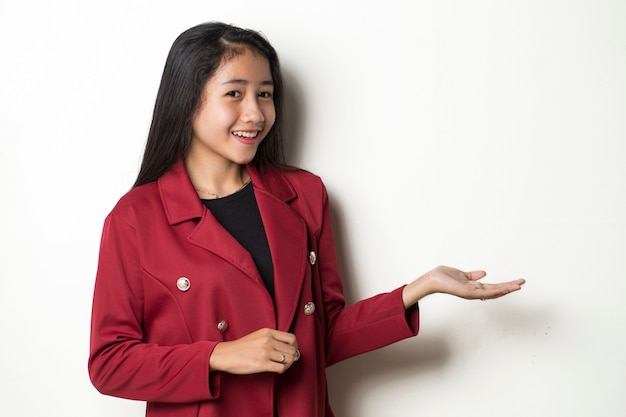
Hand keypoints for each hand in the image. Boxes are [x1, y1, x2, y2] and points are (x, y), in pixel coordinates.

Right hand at [209, 328, 299, 374]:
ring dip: (287, 365)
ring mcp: (265, 352)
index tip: (291, 351)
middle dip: (292, 357)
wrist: (226, 354)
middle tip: (287, 361)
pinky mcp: (262, 363)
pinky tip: (276, 370)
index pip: (292, 338)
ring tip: (281, 366)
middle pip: (292, 350)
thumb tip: (287, 346)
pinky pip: (281, 368)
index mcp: (268, 332)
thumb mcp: (258, 335)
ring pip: (289, 359)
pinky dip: (281, 370)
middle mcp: (268, 340)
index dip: (294, 346)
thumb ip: (272, 338)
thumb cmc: (241, 347)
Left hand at [402, 265, 525, 307]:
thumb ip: (473, 276)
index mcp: (474, 287)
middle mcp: (474, 291)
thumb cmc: (444, 277)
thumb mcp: (462, 274)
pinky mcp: (468, 292)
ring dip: (506, 288)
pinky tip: (504, 287)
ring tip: (518, 285)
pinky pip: (484, 292)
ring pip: (493, 292)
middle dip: (509, 287)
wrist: (433, 279)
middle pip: (496, 290)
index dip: (504, 285)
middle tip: (522, 283)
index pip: (492, 287)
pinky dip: (496, 290)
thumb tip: (483, 273)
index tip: (515, 282)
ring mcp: (472, 293)